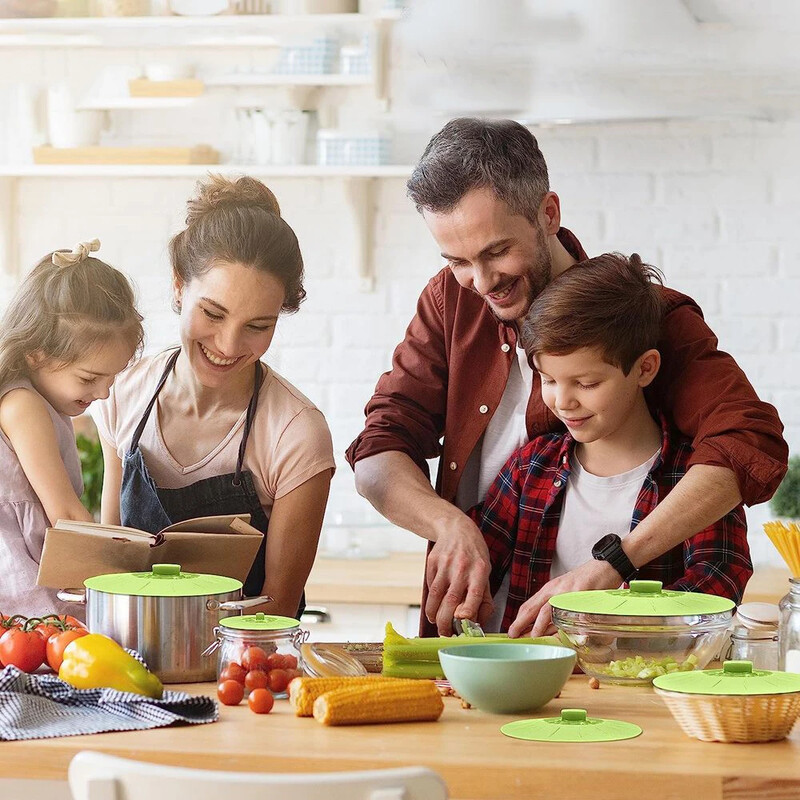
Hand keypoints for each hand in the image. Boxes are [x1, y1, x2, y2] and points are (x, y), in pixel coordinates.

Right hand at [425, 514, 492, 634]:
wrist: (456, 529)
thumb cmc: (474, 555)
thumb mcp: (486, 573)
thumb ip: (484, 599)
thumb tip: (478, 623)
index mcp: (480, 571)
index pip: (473, 596)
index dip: (467, 613)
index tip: (462, 625)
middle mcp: (462, 567)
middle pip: (450, 600)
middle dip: (445, 622)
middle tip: (445, 632)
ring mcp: (445, 564)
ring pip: (435, 595)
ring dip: (433, 614)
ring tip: (435, 622)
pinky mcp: (432, 562)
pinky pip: (429, 585)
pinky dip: (430, 599)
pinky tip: (434, 604)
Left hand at [508, 559, 620, 637]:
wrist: (604, 567)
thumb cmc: (585, 582)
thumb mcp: (564, 593)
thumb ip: (555, 609)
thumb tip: (545, 630)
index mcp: (549, 590)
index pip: (529, 605)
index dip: (518, 619)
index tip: (511, 631)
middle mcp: (555, 590)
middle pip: (535, 608)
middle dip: (522, 622)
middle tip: (513, 635)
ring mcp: (568, 592)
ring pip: (550, 610)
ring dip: (541, 625)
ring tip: (534, 636)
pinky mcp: (582, 593)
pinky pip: (574, 612)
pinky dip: (572, 624)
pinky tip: (570, 634)